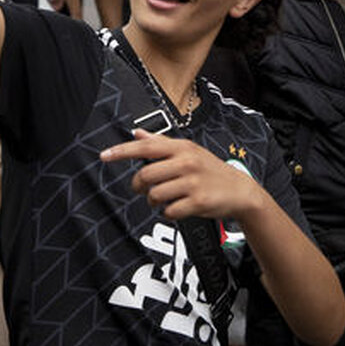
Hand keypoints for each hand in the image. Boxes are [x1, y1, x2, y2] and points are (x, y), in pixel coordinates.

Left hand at [101, 129, 261, 220]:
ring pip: (155, 195)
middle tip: (143, 189)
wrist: (240, 191)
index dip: (122, 152)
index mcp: (182, 147)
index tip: (104, 156)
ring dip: (154, 201)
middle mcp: (187, 162)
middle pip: (146, 175)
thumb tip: (136, 133)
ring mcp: (193, 182)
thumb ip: (161, 143)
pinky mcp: (198, 202)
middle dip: (139, 186)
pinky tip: (176, 209)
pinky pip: (169, 211)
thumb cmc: (209, 169)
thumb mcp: (189, 151)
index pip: (146, 148)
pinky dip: (168, 213)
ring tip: (164, 199)